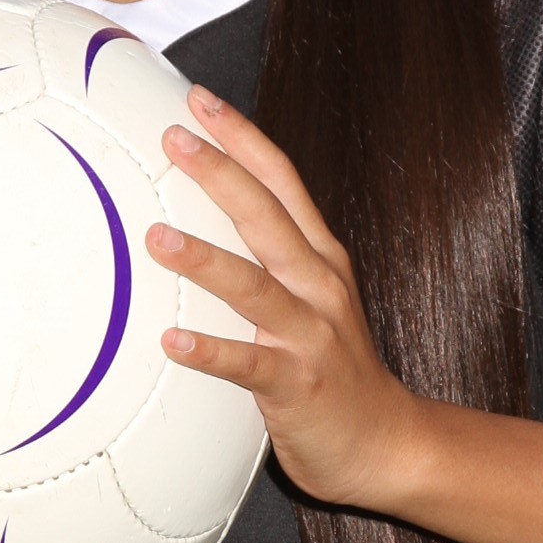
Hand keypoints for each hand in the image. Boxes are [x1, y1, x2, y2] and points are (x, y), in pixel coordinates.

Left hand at [149, 86, 428, 512]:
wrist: (385, 442)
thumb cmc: (331, 367)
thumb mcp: (310, 296)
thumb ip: (267, 257)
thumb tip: (197, 220)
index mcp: (319, 257)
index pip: (282, 181)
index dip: (242, 137)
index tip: (199, 100)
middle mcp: (318, 285)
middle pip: (268, 216)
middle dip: (222, 173)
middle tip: (173, 138)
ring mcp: (310, 334)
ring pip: (256, 287)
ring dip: (205, 260)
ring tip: (157, 238)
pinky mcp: (298, 384)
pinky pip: (248, 366)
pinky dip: (211, 352)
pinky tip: (171, 343)